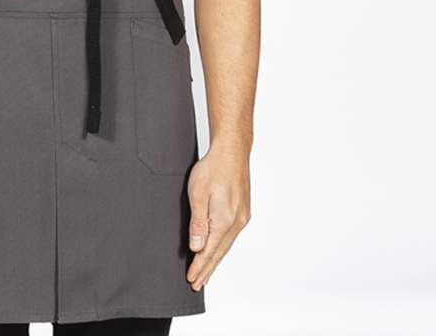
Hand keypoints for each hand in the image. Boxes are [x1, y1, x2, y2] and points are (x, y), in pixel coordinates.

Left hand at [185, 145, 250, 290]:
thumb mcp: (198, 193)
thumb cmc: (213, 168)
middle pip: (219, 252)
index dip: (199, 266)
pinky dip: (223, 247)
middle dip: (207, 269)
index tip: (192, 278)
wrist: (232, 152)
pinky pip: (231, 236)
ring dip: (216, 260)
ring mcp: (242, 218)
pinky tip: (219, 250)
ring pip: (227, 245)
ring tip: (207, 273)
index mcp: (224, 220)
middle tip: (197, 283)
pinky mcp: (243, 211)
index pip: (209, 251)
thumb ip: (198, 222)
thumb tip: (197, 247)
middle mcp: (236, 223)